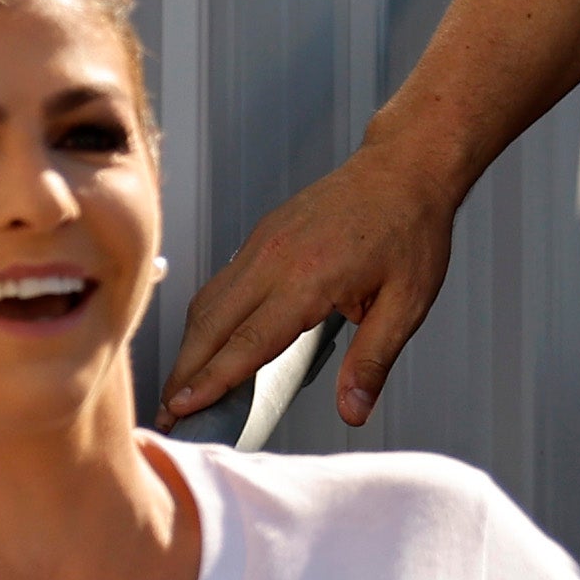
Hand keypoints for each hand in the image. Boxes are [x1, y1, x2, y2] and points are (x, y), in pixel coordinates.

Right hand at [163, 139, 464, 425]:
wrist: (404, 168)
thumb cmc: (410, 230)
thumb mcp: (407, 304)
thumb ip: (372, 361)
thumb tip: (354, 411)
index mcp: (309, 279)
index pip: (248, 342)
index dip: (212, 380)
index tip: (182, 408)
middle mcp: (274, 259)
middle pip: (211, 324)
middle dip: (184, 371)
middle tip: (169, 411)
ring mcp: (263, 243)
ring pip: (208, 301)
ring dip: (189, 345)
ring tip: (182, 384)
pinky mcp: (262, 234)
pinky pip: (221, 281)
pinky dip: (205, 317)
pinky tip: (207, 340)